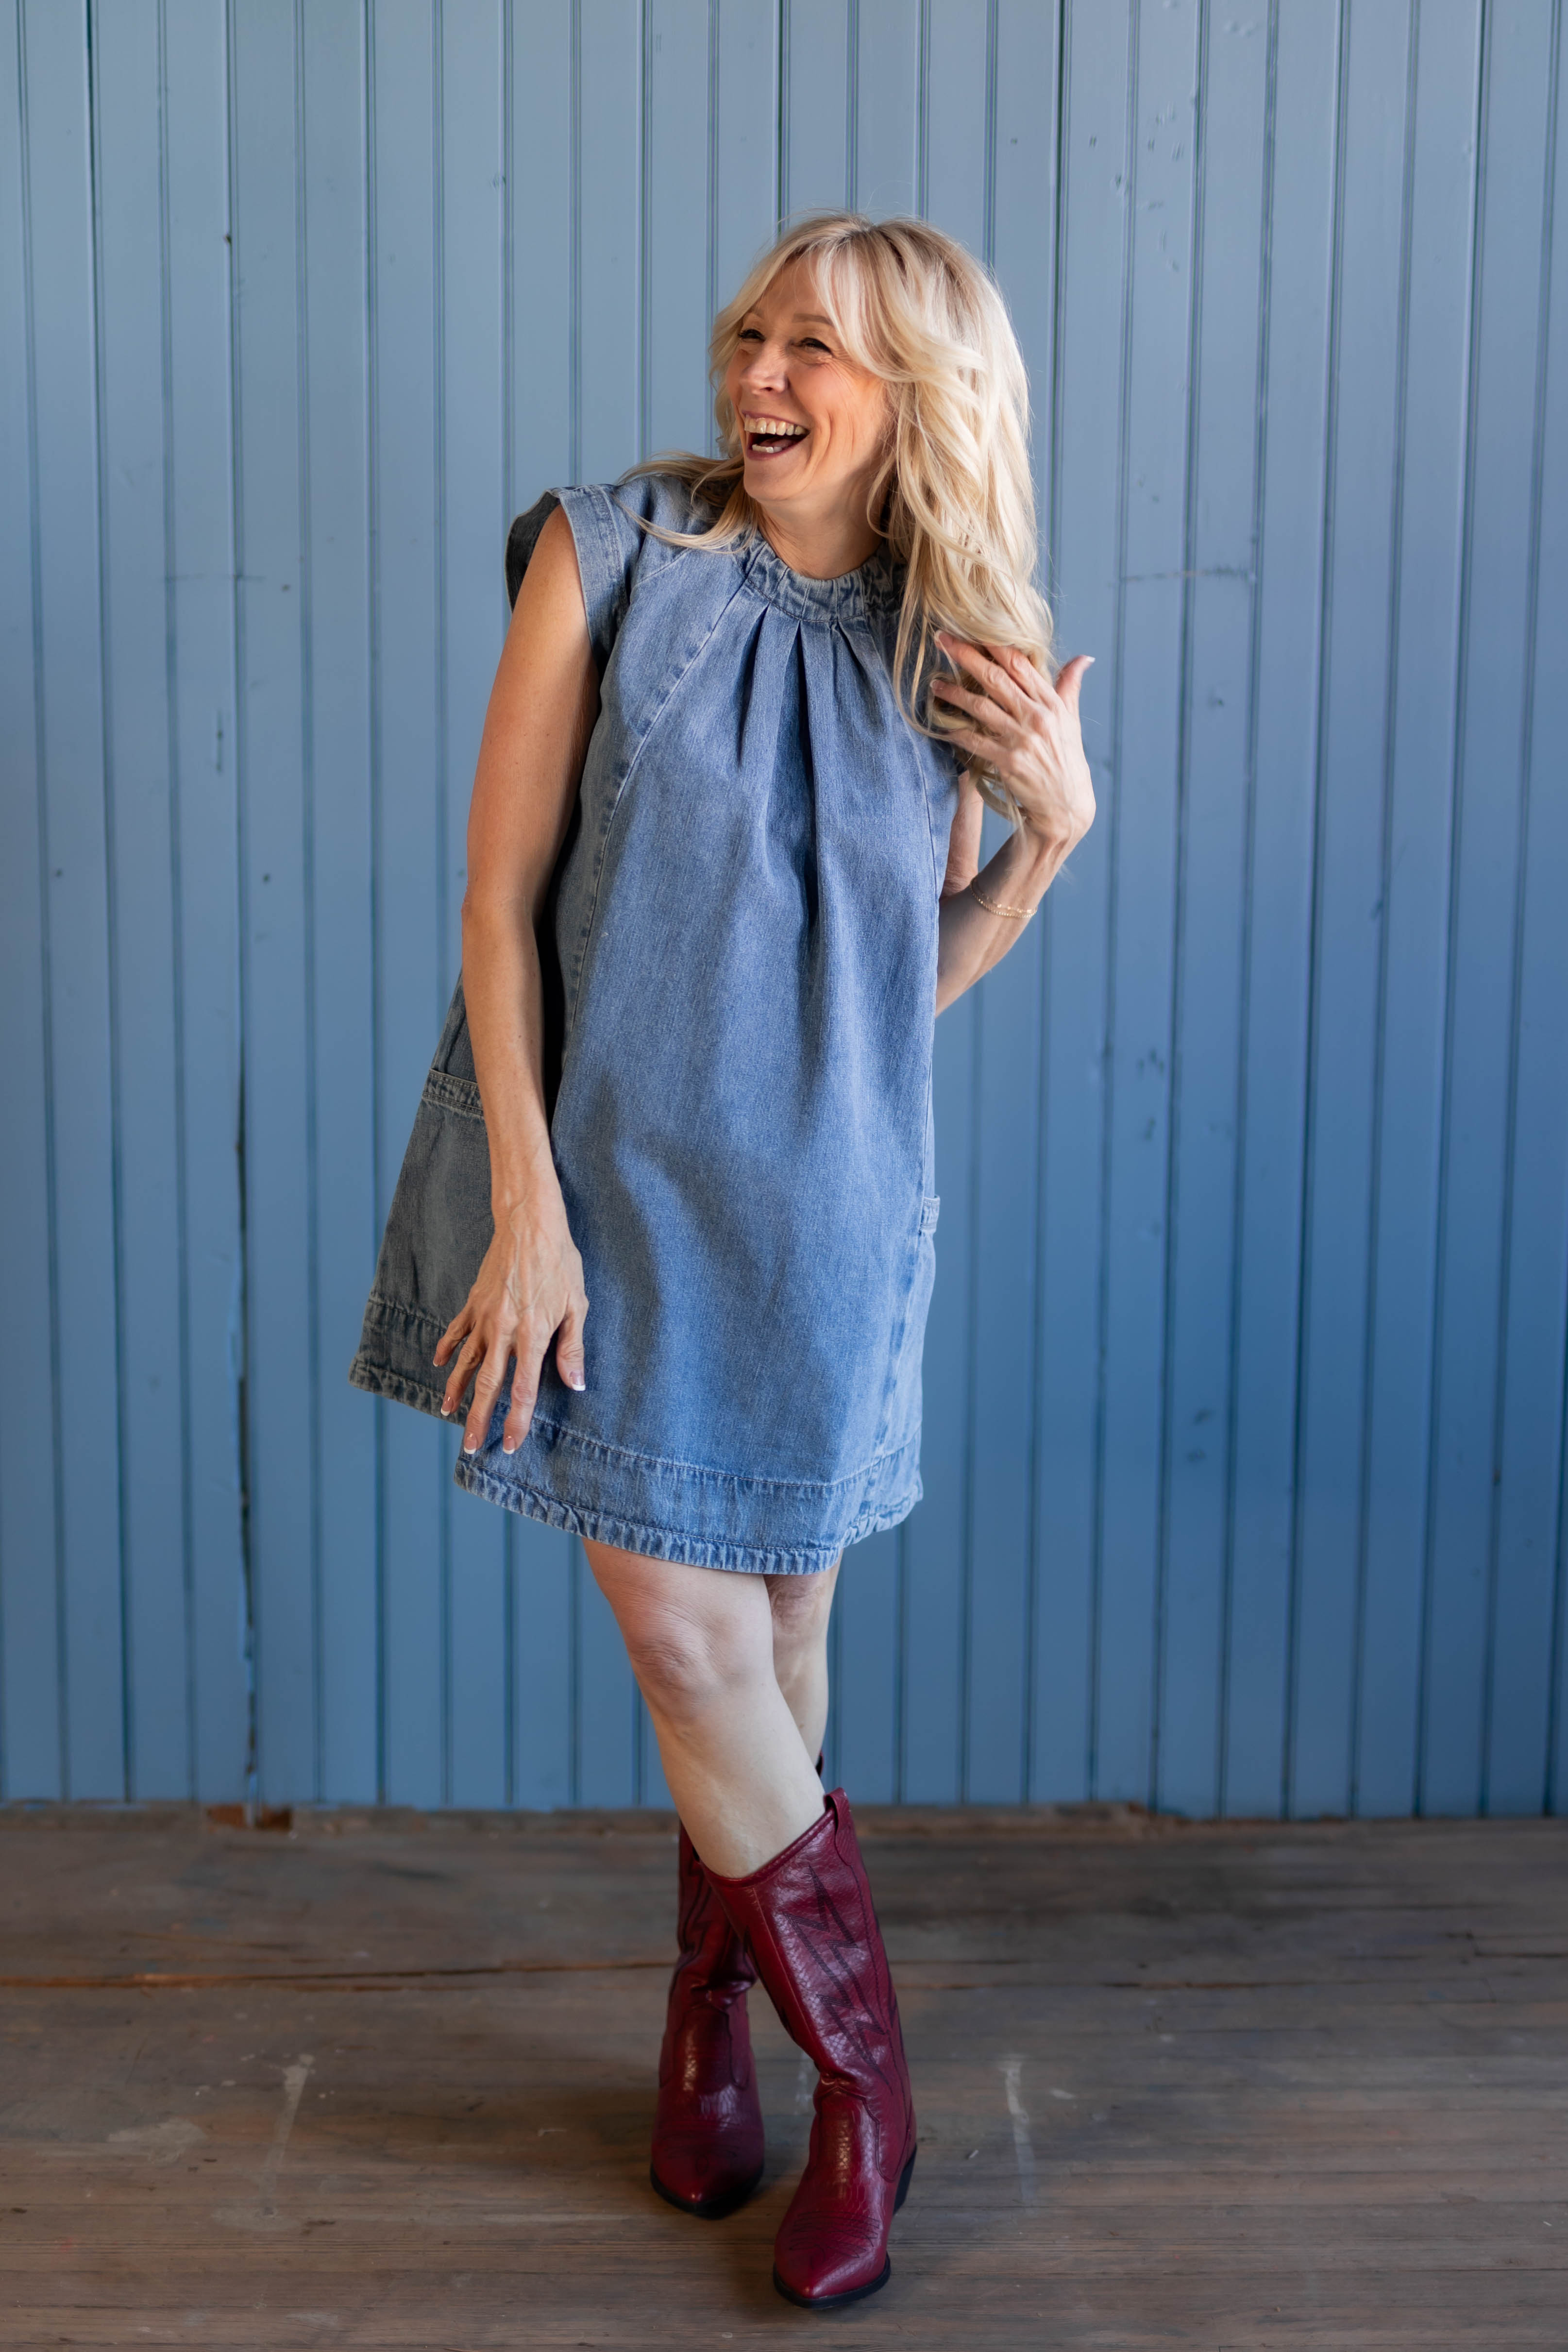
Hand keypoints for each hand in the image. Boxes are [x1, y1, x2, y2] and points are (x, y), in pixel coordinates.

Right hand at [433, 1188, 587, 1455]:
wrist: (529, 1223)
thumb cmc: (560, 1263)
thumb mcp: (576, 1305)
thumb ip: (572, 1347)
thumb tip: (575, 1384)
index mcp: (532, 1335)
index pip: (522, 1389)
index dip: (516, 1420)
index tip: (511, 1444)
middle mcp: (504, 1331)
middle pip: (488, 1384)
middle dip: (478, 1418)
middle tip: (470, 1447)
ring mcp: (484, 1316)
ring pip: (465, 1361)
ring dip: (456, 1390)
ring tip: (448, 1412)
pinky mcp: (473, 1301)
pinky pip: (456, 1331)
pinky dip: (446, 1349)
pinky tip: (439, 1364)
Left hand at [931, 635, 1095, 859]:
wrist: (1065, 807)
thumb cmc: (1066, 760)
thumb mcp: (1072, 721)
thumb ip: (1070, 687)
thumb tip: (1084, 658)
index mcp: (1052, 703)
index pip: (1020, 664)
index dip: (993, 643)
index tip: (971, 628)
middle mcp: (1037, 717)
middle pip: (996, 678)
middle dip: (966, 656)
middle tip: (941, 640)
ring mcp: (1022, 740)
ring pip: (981, 707)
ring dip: (954, 693)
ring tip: (935, 684)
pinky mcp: (1008, 762)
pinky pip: (975, 741)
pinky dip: (956, 732)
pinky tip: (940, 724)